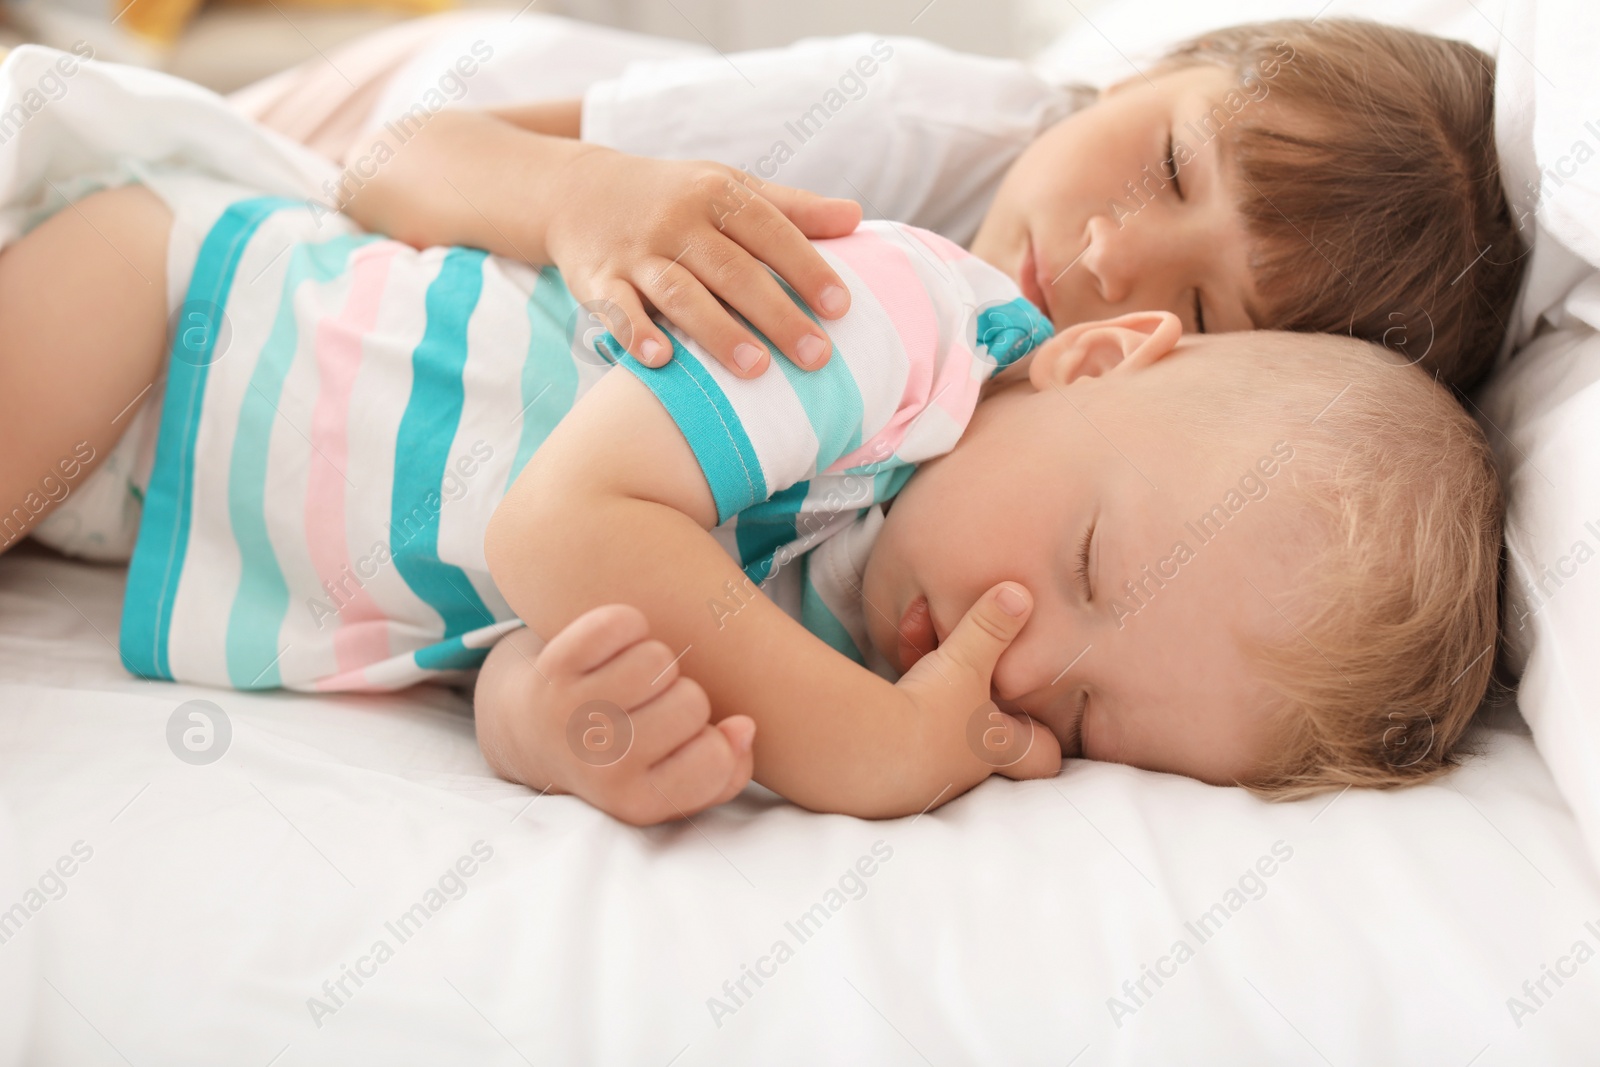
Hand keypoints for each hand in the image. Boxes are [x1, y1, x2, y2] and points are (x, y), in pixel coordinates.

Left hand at [481, 605, 754, 825]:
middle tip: (652, 707)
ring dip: (655, 661)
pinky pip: (620, 624)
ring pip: (659, 660)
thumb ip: (727, 770)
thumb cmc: (622, 755)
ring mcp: (573, 716)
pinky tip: (611, 649)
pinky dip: (625, 625)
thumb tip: (743, 727)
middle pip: (692, 702)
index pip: (716, 758)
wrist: (532, 732)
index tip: (687, 740)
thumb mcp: (673, 783)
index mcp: (637, 801)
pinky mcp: (553, 667)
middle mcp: (601, 765)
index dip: (713, 738)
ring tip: (631, 680)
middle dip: (683, 697)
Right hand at [545, 149, 860, 377]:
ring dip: (716, 332)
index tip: (840, 307)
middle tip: (816, 356)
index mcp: (715, 195)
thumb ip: (793, 207)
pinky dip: (636, 333)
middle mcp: (675, 221)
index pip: (768, 230)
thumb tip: (857, 217)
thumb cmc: (677, 199)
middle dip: (776, 314)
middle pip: (732, 270)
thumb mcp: (730, 188)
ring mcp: (635, 253)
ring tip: (756, 369)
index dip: (805, 267)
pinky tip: (661, 361)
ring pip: (679, 293)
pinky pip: (616, 309)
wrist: (580, 193)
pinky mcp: (597, 281)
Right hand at [894, 582, 1062, 786]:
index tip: (1039, 720)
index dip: (1047, 739)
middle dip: (987, 731)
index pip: (1045, 757)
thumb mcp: (964, 660)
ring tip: (922, 686)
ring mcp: (931, 784)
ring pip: (945, 756)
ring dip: (938, 727)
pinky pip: (905, 757)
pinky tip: (886, 707)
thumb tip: (1020, 593)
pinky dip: (902, 734)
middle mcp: (968, 772)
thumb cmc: (929, 709)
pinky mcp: (893, 785)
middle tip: (976, 699)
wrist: (867, 748)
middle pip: (994, 760)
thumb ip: (990, 627)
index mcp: (997, 746)